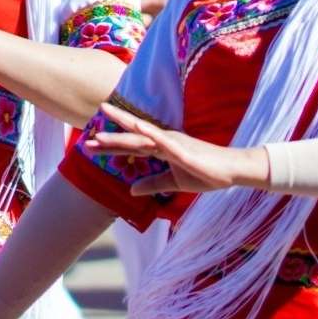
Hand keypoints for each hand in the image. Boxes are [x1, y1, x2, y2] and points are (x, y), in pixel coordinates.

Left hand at [79, 103, 268, 196]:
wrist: (232, 172)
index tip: (90, 146)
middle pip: (131, 140)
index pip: (131, 148)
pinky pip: (162, 140)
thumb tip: (131, 190)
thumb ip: (153, 184)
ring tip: (100, 131)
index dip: (111, 147)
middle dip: (108, 140)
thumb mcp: (175, 183)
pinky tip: (136, 128)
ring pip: (142, 137)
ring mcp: (173, 143)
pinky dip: (149, 134)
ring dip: (121, 134)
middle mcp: (164, 141)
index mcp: (162, 148)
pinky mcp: (183, 149)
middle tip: (85, 141)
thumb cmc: (206, 174)